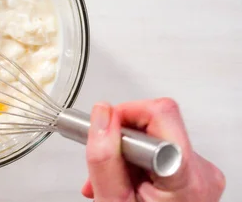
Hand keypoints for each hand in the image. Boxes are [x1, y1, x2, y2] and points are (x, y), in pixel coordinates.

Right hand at [81, 98, 224, 200]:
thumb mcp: (112, 200)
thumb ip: (105, 156)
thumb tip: (103, 114)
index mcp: (186, 176)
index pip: (159, 113)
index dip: (125, 117)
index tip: (104, 132)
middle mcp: (204, 172)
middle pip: (156, 125)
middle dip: (120, 139)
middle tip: (106, 165)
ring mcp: (203, 176)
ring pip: (156, 140)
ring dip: (126, 154)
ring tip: (114, 181)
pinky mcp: (197, 178)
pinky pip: (161, 154)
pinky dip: (138, 164)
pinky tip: (127, 183)